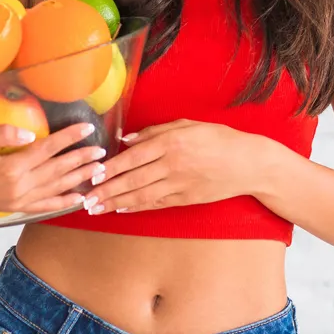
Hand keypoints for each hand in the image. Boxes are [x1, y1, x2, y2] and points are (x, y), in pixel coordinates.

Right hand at [0, 122, 105, 216]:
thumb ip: (0, 133)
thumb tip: (31, 134)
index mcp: (8, 168)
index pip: (46, 149)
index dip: (68, 137)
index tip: (87, 126)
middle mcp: (17, 188)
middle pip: (57, 170)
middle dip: (81, 159)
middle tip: (103, 150)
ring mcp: (16, 202)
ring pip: (55, 189)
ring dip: (78, 179)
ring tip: (99, 170)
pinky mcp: (13, 209)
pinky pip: (44, 208)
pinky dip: (63, 203)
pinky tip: (78, 199)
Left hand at [82, 119, 258, 214]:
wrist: (248, 163)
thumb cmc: (218, 139)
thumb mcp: (187, 125)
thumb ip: (155, 131)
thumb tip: (127, 140)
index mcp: (171, 142)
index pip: (133, 157)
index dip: (110, 167)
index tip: (92, 174)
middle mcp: (173, 164)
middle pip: (132, 179)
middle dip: (106, 189)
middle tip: (85, 198)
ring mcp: (179, 184)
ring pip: (141, 195)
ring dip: (116, 202)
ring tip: (96, 208)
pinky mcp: (186, 198)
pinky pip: (156, 203)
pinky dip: (137, 206)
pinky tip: (122, 208)